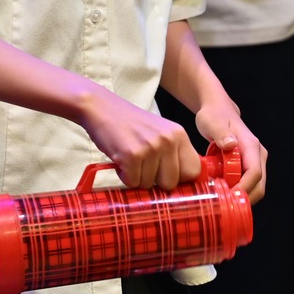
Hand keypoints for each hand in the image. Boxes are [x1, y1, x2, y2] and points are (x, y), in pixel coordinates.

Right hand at [78, 88, 201, 189]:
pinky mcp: (132, 155)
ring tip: (129, 159)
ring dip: (137, 177)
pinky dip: (124, 176)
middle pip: (170, 183)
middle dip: (155, 182)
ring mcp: (150, 147)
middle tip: (142, 167)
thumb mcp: (159, 133)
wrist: (100, 107)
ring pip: (149, 184)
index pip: (193, 170)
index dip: (180, 179)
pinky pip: (132, 182)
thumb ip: (173, 153)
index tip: (166, 177)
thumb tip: (181, 185)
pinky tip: (121, 160)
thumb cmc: (128, 124)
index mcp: (179, 134)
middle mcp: (168, 140)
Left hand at [194, 96, 267, 203]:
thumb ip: (220, 132)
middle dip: (243, 198)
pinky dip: (237, 192)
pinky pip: (248, 185)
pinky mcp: (248, 166)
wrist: (218, 110)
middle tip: (223, 206)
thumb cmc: (214, 115)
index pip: (254, 173)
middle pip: (259, 185)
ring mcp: (255, 161)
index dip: (243, 188)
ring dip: (241, 197)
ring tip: (221, 201)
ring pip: (255, 188)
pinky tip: (222, 195)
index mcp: (251, 146)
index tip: (228, 199)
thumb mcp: (212, 121)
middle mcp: (258, 155)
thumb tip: (230, 145)